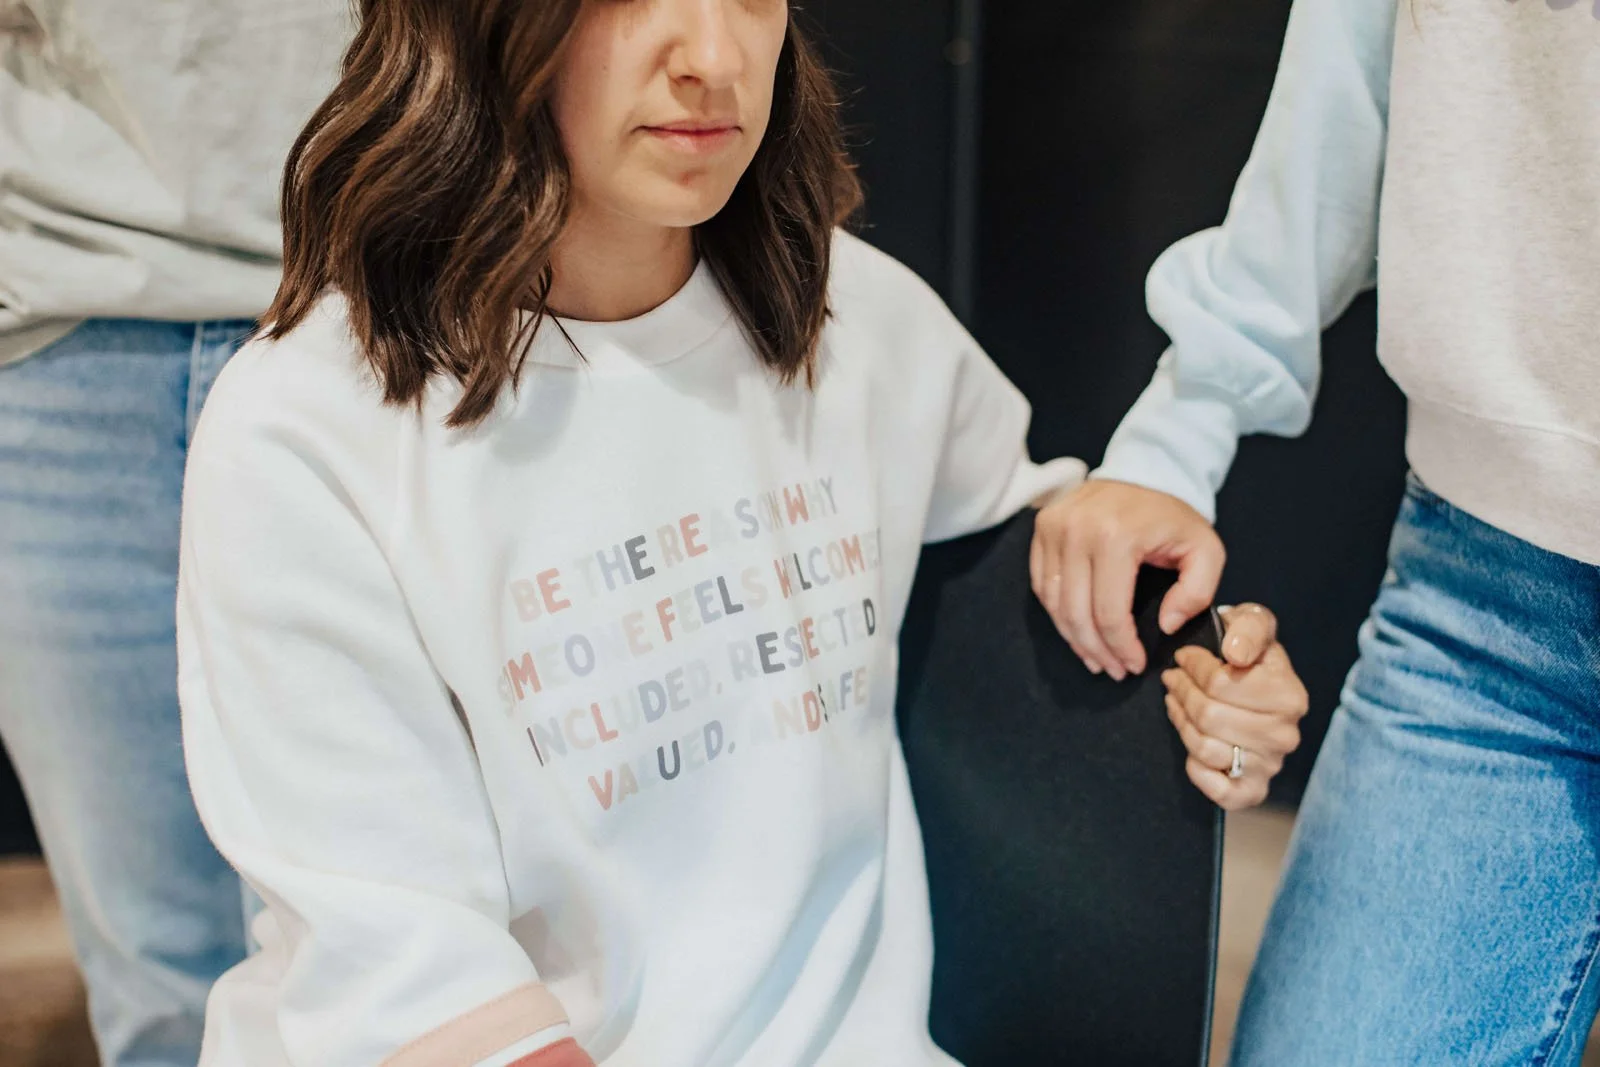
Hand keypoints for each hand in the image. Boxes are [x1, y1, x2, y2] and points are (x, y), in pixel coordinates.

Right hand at [1031, 480, 1224, 679]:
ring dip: (1074, 638)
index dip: (1120, 648)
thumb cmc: (1174, 517)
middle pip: (1076, 613)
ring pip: (1054, 604)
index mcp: (1117, 537)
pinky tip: (1077, 629)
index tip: (1134, 665)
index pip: (1109, 612)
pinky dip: (1058, 613)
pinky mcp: (1042, 529)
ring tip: (1095, 657)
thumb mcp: (1206, 551)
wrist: (1146, 470)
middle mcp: (1077, 531)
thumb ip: (1197, 593)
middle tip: (1113, 670)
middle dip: (1096, 650)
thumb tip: (1165, 625)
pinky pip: (1042, 585)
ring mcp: (1054, 528)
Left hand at [1162, 604, 1307, 809]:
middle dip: (1182, 692)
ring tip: (1175, 702)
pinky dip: (1197, 771)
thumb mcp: (1253, 622)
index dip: (1192, 667)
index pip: (1219, 684)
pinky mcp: (1254, 790)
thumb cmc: (1250, 650)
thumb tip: (1235, 653)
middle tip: (1172, 679)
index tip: (1183, 658)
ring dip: (1181, 722)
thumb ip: (1248, 627)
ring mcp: (1269, 765)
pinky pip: (1218, 791)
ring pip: (1205, 748)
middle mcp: (1284, 735)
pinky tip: (1192, 748)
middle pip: (1208, 716)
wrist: (1260, 685)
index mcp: (1289, 696)